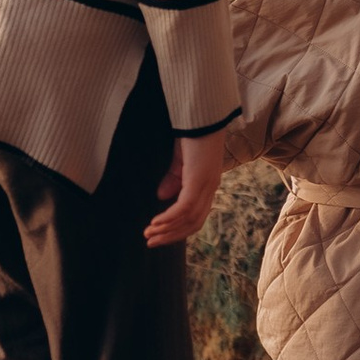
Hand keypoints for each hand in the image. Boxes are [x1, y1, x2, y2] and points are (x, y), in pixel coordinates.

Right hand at [147, 126, 230, 248]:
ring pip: (189, 219)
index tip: (158, 236)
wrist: (202, 115)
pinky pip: (185, 207)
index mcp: (207, 185)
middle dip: (171, 236)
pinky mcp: (199, 180)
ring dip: (167, 229)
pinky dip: (169, 217)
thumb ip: (173, 178)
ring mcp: (207, 185)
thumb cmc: (192, 133)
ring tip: (148, 235)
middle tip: (150, 243)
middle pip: (193, 223)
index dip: (177, 229)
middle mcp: (210, 188)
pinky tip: (155, 223)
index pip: (195, 217)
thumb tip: (162, 197)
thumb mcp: (179, 159)